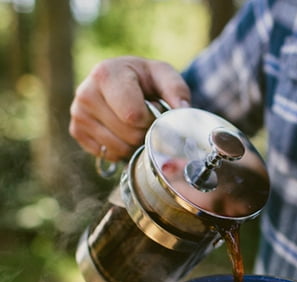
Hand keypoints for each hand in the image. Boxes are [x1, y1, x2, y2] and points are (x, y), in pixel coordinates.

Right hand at [69, 56, 190, 160]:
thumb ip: (176, 90)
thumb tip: (182, 111)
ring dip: (134, 144)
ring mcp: (78, 114)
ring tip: (134, 125)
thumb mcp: (163, 75)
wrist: (122, 80)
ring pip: (117, 149)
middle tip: (145, 119)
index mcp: (106, 74)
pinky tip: (122, 132)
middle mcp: (86, 93)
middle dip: (144, 133)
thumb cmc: (145, 79)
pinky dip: (121, 150)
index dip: (150, 119)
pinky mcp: (76, 131)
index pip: (133, 116)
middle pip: (127, 135)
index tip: (153, 108)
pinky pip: (107, 155)